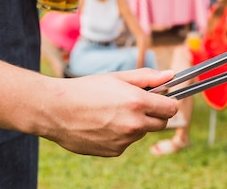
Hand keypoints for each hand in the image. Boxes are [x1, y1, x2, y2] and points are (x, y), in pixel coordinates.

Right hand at [40, 69, 177, 156]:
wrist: (55, 110)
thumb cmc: (86, 89)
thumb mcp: (117, 78)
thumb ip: (147, 78)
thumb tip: (171, 76)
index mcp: (137, 102)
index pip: (170, 108)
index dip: (167, 103)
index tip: (161, 99)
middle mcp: (134, 124)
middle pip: (161, 123)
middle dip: (154, 114)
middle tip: (136, 105)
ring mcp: (124, 140)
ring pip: (141, 133)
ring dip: (135, 125)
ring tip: (112, 113)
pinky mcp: (114, 151)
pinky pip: (126, 143)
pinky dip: (120, 135)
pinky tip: (103, 125)